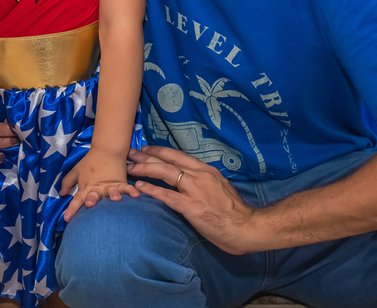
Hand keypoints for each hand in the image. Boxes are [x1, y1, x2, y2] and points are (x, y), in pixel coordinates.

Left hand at [61, 149, 138, 220]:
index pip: (77, 199)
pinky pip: (126, 188)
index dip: (72, 208)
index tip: (67, 218)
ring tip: (115, 199)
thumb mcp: (76, 171)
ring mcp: (110, 186)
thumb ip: (67, 182)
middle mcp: (97, 189)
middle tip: (89, 204)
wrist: (107, 150)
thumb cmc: (90, 163)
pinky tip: (136, 196)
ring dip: (113, 195)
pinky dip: (131, 192)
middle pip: (94, 195)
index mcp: (86, 187)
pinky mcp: (120, 183)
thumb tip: (61, 194)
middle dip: (92, 200)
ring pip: (111, 192)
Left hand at [127, 146, 263, 254]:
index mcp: (206, 170)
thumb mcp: (220, 187)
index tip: (146, 148)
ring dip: (145, 168)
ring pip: (165, 173)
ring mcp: (195, 190)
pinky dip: (152, 190)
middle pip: (168, 161)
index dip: (160, 151)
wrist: (246, 227)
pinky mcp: (192, 207)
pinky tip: (140, 187)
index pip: (178, 156)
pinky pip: (167, 196)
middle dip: (147, 155)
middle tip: (130, 152)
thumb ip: (204, 181)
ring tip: (130, 167)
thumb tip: (190, 179)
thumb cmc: (234, 212)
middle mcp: (199, 176)